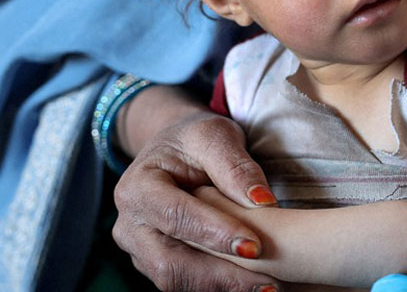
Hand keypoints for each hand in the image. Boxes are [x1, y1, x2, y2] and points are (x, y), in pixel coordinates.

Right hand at [112, 110, 279, 291]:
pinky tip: (253, 285)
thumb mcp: (215, 135)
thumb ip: (235, 166)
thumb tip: (263, 201)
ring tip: (268, 287)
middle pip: (170, 263)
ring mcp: (142, 250)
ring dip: (223, 287)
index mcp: (138, 188)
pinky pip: (187, 283)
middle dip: (221, 276)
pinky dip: (220, 286)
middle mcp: (131, 226)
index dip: (214, 234)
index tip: (255, 247)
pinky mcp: (160, 264)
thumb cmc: (195, 139)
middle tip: (269, 283)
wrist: (176, 149)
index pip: (175, 216)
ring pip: (177, 281)